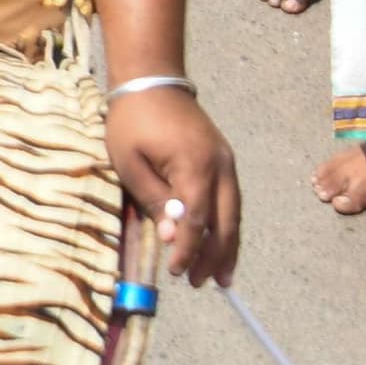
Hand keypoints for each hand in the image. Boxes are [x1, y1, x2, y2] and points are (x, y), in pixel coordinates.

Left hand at [106, 88, 242, 286]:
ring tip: (222, 277)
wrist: (152, 80)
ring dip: (227, 246)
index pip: (197, 220)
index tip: (177, 272)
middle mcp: (220, 166)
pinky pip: (231, 199)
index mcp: (194, 166)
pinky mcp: (225, 159)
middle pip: (225, 221)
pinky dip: (227, 225)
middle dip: (215, 257)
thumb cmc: (133, 121)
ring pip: (234, 213)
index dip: (189, 250)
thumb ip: (155, 201)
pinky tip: (222, 244)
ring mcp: (227, 161)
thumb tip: (174, 237)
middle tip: (203, 284)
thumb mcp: (131, 163)